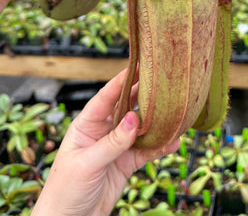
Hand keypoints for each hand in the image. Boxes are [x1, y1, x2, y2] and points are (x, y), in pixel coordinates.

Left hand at [31, 69, 179, 215]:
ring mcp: (115, 148)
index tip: (137, 65)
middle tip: (162, 81)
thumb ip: (112, 142)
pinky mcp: (125, 164)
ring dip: (156, 122)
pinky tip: (173, 141)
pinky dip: (160, 147)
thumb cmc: (65, 189)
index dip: (122, 80)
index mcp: (86, 124)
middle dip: (143, 95)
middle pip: (126, 108)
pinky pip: (146, 152)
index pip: (106, 96)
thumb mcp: (87, 163)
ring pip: (140, 129)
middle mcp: (102, 132)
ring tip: (174, 111)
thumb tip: (134, 120)